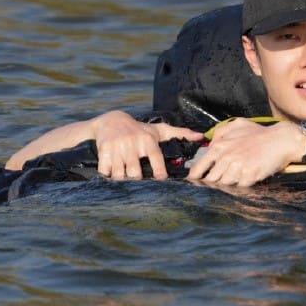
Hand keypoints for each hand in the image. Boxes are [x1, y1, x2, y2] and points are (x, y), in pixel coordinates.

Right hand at [88, 110, 203, 180]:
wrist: (110, 121)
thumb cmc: (139, 129)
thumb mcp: (158, 130)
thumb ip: (180, 133)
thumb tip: (201, 136)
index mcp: (148, 140)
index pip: (156, 159)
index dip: (159, 173)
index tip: (160, 181)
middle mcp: (132, 143)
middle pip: (135, 173)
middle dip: (136, 181)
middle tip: (138, 184)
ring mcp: (117, 148)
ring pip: (119, 175)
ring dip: (122, 180)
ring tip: (125, 181)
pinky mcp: (103, 151)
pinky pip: (105, 171)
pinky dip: (107, 176)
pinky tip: (111, 175)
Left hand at [186, 118, 303, 187]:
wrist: (281, 140)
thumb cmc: (259, 133)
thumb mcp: (236, 124)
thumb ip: (219, 133)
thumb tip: (209, 145)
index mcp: (219, 146)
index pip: (199, 168)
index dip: (195, 178)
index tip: (195, 183)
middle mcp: (226, 157)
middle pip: (210, 179)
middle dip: (213, 182)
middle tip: (217, 183)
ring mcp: (237, 167)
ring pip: (223, 184)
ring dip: (227, 184)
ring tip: (232, 181)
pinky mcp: (249, 176)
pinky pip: (238, 187)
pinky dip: (240, 186)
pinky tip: (244, 182)